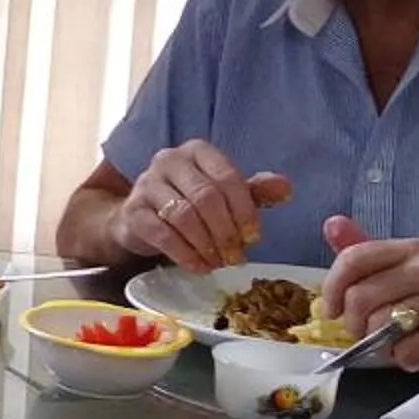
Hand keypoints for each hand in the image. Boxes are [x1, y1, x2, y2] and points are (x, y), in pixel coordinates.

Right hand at [109, 142, 292, 270]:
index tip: (254, 238)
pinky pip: (162, 233)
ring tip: (219, 263)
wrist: (139, 218)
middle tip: (237, 257)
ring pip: (184, 215)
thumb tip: (286, 188)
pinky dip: (185, 254)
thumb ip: (253, 192)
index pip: (227, 177)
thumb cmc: (188, 203)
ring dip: (206, 245)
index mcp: (197, 151)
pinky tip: (199, 266)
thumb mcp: (223, 195)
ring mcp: (146, 184)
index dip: (244, 210)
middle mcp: (169, 160)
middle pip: (206, 196)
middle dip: (226, 231)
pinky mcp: (132, 211)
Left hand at [322, 215, 418, 369]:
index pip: (354, 258)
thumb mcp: (399, 278)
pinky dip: (405, 359)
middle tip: (370, 334)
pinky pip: (406, 351)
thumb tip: (332, 223)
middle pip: (361, 297)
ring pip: (381, 325)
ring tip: (399, 343)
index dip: (332, 288)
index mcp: (413, 250)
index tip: (332, 311)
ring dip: (381, 345)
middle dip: (356, 325)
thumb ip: (364, 254)